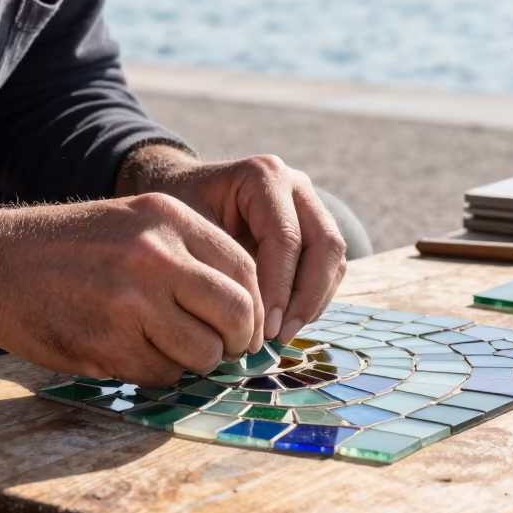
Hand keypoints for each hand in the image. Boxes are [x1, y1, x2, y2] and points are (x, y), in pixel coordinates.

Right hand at [0, 184, 261, 386]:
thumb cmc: (67, 246)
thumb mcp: (131, 222)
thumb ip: (187, 255)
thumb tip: (244, 308)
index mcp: (167, 217)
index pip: (245, 269)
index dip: (253, 306)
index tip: (243, 325)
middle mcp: (156, 254)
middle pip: (237, 314)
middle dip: (237, 342)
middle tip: (222, 350)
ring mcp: (131, 301)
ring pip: (203, 353)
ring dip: (194, 362)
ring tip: (167, 350)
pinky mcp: (106, 343)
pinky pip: (161, 375)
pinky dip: (156, 374)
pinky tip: (130, 354)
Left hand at [117, 145, 347, 343]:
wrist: (183, 191)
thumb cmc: (180, 209)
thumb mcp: (188, 228)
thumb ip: (218, 263)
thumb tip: (247, 317)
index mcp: (263, 176)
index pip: (286, 238)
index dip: (279, 287)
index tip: (264, 328)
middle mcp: (294, 184)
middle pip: (324, 244)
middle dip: (306, 297)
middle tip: (278, 336)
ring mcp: (309, 204)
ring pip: (333, 258)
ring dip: (313, 301)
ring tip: (281, 335)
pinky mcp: (314, 227)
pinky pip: (329, 266)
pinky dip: (314, 298)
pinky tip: (285, 322)